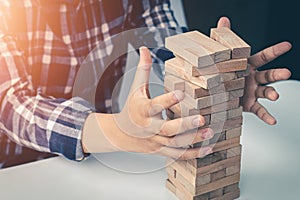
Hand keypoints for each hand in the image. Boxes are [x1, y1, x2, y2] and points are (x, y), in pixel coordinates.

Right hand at [83, 47, 213, 159]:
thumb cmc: (131, 108)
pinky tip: (207, 148)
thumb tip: (144, 48)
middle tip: (201, 118)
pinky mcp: (162, 150)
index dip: (167, 100)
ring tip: (210, 132)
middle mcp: (150, 128)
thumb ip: (143, 70)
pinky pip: (178, 154)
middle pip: (167, 129)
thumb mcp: (135, 89)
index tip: (180, 93)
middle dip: (184, 125)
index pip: (154, 106)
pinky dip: (193, 153)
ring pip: (175, 144)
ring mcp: (156, 141)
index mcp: (143, 110)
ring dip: (193, 139)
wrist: (121, 134)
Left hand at [217, 17, 291, 124]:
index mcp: (248, 65)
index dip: (275, 51)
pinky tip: (272, 120)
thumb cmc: (222, 73)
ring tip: (275, 96)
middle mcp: (254, 78)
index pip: (264, 56)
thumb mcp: (221, 56)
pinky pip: (259, 110)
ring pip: (266, 92)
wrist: (216, 92)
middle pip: (269, 75)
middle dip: (278, 73)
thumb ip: (224, 38)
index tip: (287, 45)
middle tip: (286, 73)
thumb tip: (223, 20)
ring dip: (272, 93)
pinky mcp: (248, 104)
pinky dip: (266, 116)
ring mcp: (253, 92)